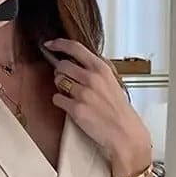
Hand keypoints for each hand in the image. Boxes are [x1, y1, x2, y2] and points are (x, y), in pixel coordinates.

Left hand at [44, 39, 152, 176]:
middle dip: (59, 71)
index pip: (76, 47)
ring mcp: (83, 94)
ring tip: (70, 94)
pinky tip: (69, 106)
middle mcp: (92, 78)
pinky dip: (60, 101)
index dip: (59, 44)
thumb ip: (95, 71)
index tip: (51, 44)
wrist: (124, 132)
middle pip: (62, 65)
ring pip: (58, 81)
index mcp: (102, 68)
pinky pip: (57, 99)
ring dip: (60, 87)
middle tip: (63, 78)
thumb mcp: (111, 82)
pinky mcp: (76, 109)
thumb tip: (77, 61)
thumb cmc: (118, 110)